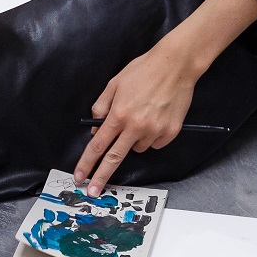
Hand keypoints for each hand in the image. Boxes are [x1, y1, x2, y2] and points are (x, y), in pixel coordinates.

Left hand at [75, 46, 199, 192]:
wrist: (176, 65)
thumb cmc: (144, 70)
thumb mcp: (115, 83)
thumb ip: (101, 106)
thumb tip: (96, 128)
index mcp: (119, 114)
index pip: (98, 145)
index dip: (87, 163)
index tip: (80, 176)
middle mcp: (136, 126)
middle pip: (114, 158)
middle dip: (101, 177)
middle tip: (92, 191)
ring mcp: (155, 131)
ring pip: (137, 148)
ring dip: (133, 140)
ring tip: (141, 117)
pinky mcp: (170, 132)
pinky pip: (155, 143)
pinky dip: (151, 136)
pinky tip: (155, 119)